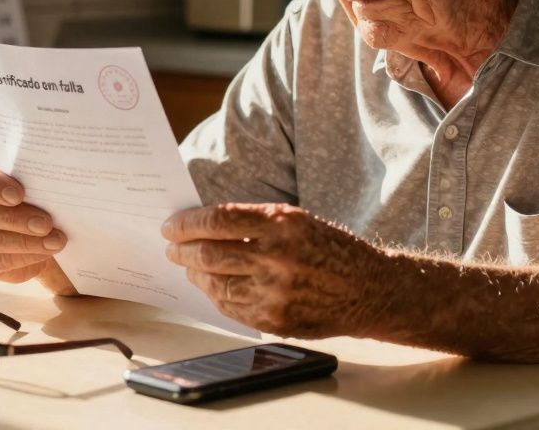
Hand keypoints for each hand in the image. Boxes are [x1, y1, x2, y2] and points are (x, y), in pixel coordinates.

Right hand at [0, 156, 75, 293]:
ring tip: (53, 242)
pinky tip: (42, 254)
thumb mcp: (23, 178)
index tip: (19, 194)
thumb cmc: (23, 191)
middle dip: (17, 220)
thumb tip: (51, 189)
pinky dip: (21, 259)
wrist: (22, 219)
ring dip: (24, 243)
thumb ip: (29, 179)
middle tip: (46, 224)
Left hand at [163, 203, 387, 337]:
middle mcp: (277, 258)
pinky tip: (210, 285)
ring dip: (194, 272)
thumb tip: (202, 225)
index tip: (171, 225)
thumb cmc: (329, 249)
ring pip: (214, 282)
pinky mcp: (273, 319)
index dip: (187, 223)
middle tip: (170, 246)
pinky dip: (214, 293)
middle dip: (181, 249)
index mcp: (282, 224)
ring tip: (188, 265)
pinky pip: (229, 307)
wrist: (367, 290)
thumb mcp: (296, 221)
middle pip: (209, 253)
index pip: (218, 220)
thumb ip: (253, 222)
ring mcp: (274, 292)